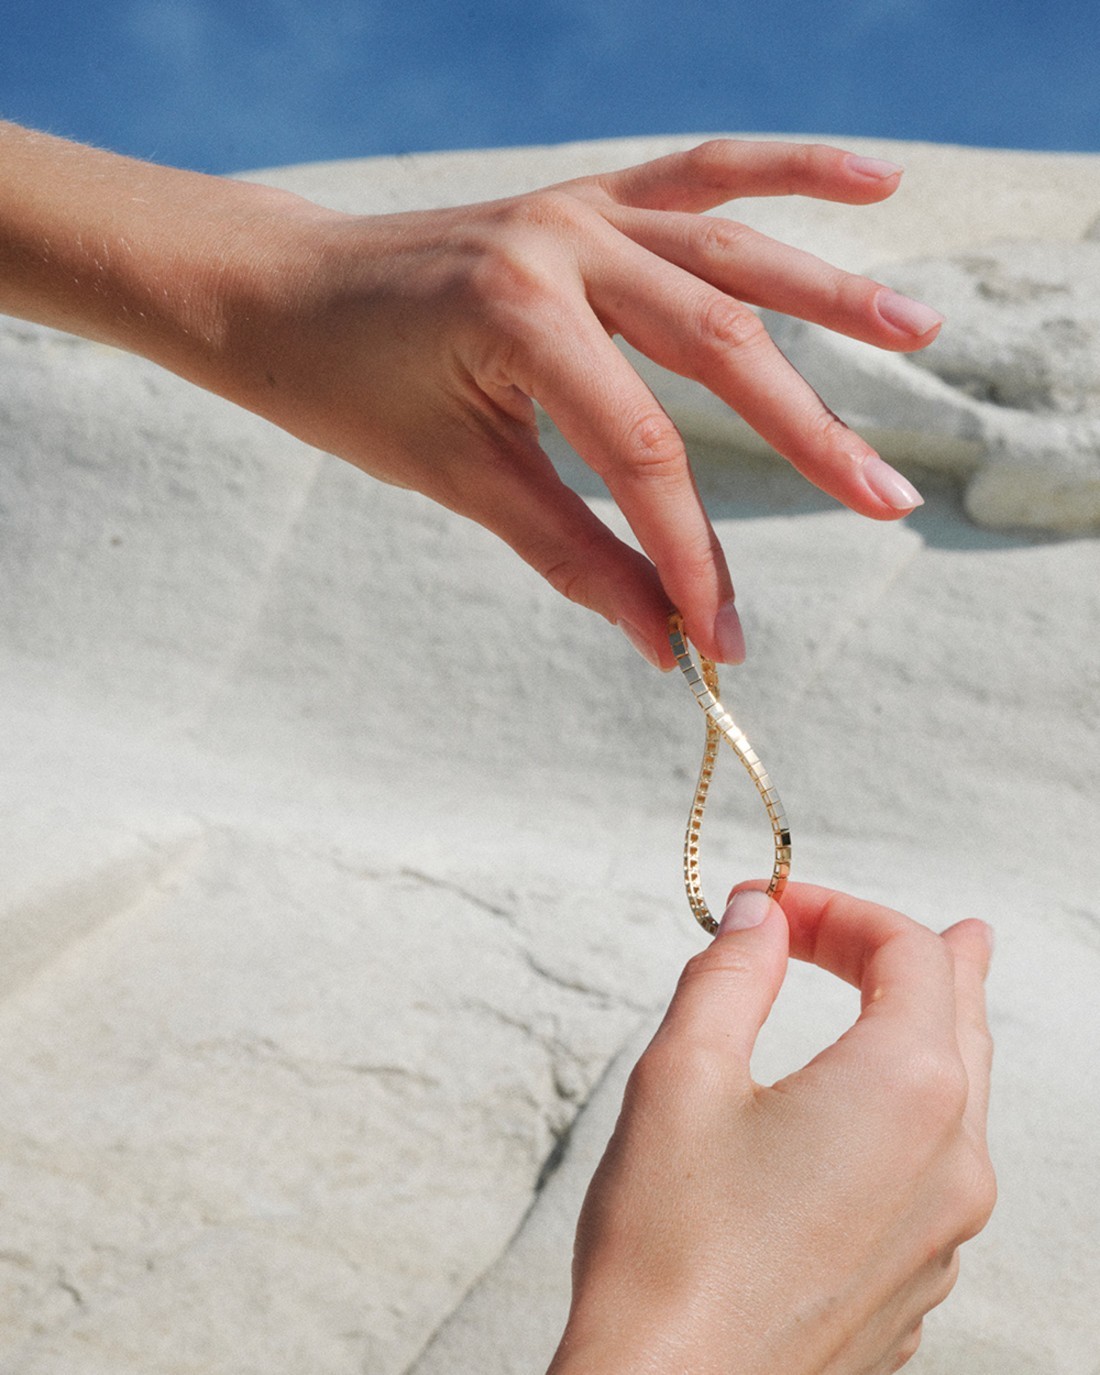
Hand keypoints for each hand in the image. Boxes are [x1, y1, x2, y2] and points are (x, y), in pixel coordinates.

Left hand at [214, 141, 939, 666]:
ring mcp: (580, 207)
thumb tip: (663, 642)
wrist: (275, 290)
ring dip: (831, 295)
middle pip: (717, 345)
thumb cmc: (347, 390)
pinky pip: (700, 173)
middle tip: (886, 503)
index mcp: (519, 315)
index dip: (692, 551)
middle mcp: (564, 243)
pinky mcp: (585, 198)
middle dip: (806, 434)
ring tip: (919, 336)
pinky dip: (787, 172)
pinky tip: (873, 180)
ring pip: (731, 249)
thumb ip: (572, 553)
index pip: (643, 452)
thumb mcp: (458, 479)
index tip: (724, 636)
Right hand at [549, 884, 994, 1374]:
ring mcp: (943, 1236)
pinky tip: (868, 1124)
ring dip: (929, 1039)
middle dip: (930, 964)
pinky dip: (911, 1117)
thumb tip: (761, 916)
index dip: (841, 909)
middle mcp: (951, 1163)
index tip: (774, 904)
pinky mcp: (913, 1286)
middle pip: (964, 1024)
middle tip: (953, 930)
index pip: (910, 954)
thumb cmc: (667, 1248)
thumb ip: (731, 974)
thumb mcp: (682, 1074)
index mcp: (905, 1092)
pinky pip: (938, 1174)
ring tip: (927, 1009)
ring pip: (961, 1103)